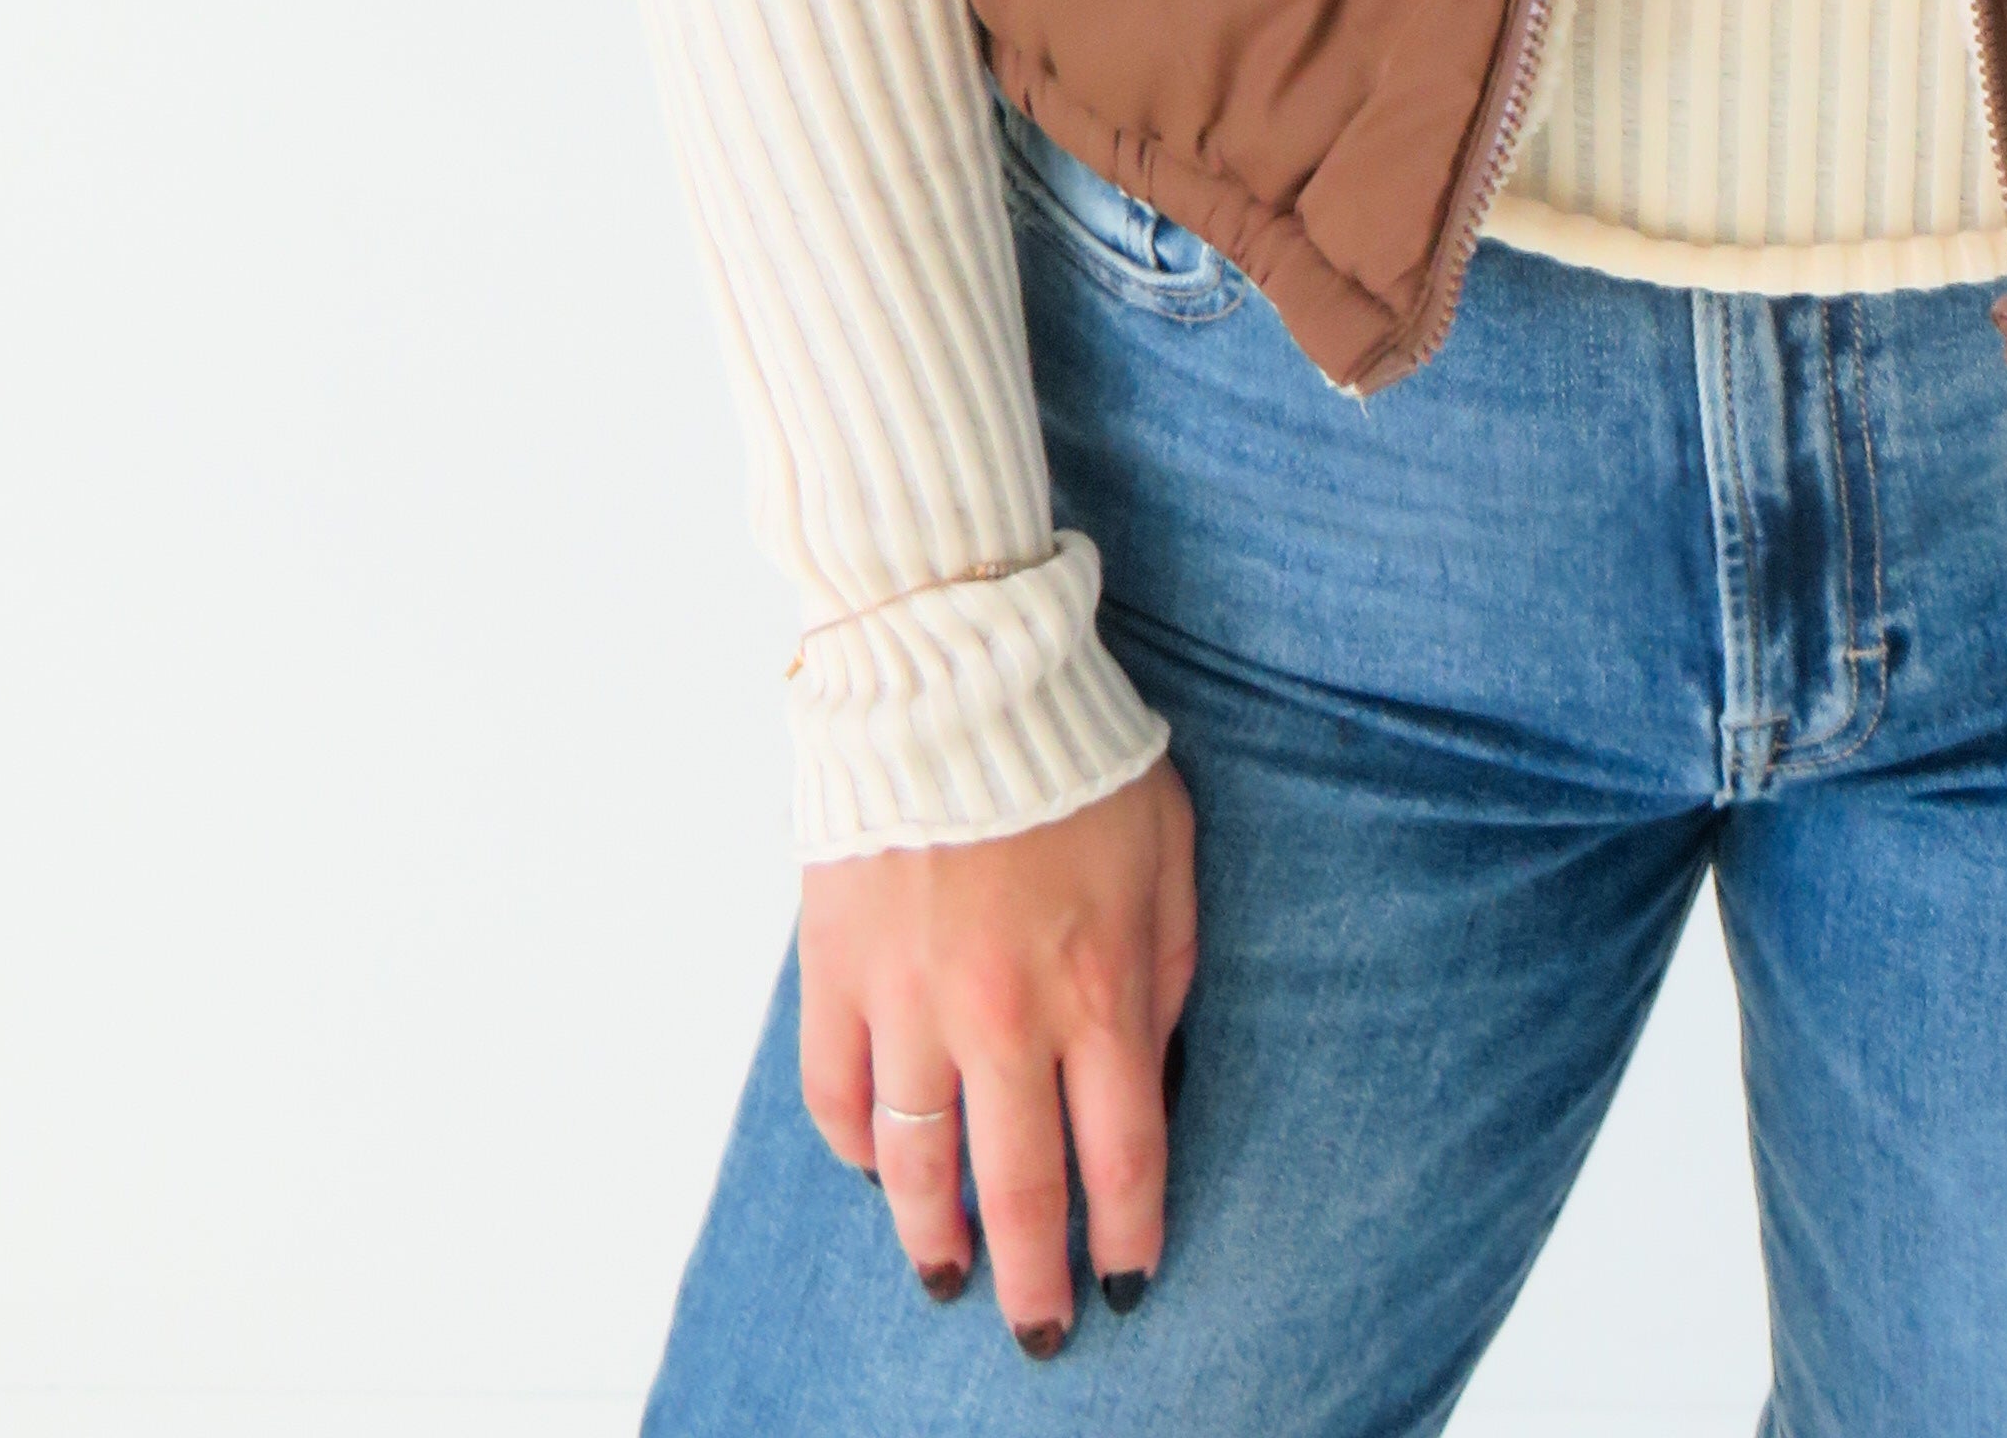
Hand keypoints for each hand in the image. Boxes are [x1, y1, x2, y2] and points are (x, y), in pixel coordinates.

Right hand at [797, 759, 1198, 1351]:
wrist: (953, 672)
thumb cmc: (1077, 752)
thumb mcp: (1170, 846)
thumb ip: (1168, 964)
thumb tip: (1157, 1063)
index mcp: (1099, 984)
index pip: (1122, 1153)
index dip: (1128, 1234)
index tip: (1128, 1282)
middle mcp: (1004, 1014)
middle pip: (1021, 1188)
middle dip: (1033, 1278)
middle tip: (1035, 1333)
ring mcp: (910, 1000)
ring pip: (918, 1167)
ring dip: (934, 1238)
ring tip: (948, 1277)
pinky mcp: (836, 972)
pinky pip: (838, 1096)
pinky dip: (858, 1146)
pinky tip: (879, 1167)